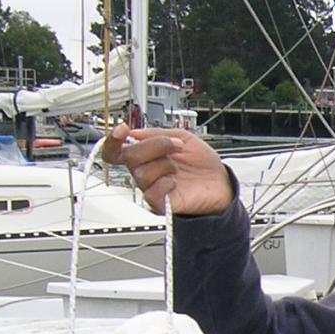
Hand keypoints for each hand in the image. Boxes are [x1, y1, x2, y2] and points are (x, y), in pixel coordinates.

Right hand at [100, 126, 232, 214]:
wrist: (221, 182)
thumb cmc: (202, 163)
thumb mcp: (182, 137)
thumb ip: (157, 133)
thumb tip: (135, 132)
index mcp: (145, 155)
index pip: (116, 150)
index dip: (113, 140)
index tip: (122, 129)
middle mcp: (144, 171)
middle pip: (129, 157)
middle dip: (154, 146)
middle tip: (175, 146)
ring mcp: (151, 187)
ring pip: (141, 173)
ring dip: (164, 164)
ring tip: (178, 167)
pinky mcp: (160, 203)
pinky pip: (150, 193)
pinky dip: (164, 183)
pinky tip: (175, 181)